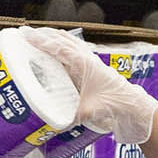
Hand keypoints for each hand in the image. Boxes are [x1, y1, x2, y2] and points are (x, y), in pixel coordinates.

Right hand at [24, 27, 157, 144]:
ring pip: (69, 41)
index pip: (59, 48)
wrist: (131, 104)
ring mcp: (90, 60)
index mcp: (84, 64)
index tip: (26, 36)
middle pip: (62, 39)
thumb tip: (53, 123)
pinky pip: (74, 49)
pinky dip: (63, 45)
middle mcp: (86, 58)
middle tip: (26, 33)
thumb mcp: (89, 112)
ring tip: (38, 36)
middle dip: (43, 35)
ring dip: (53, 37)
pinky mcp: (91, 66)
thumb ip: (71, 116)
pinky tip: (56, 49)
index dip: (41, 42)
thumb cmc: (113, 103)